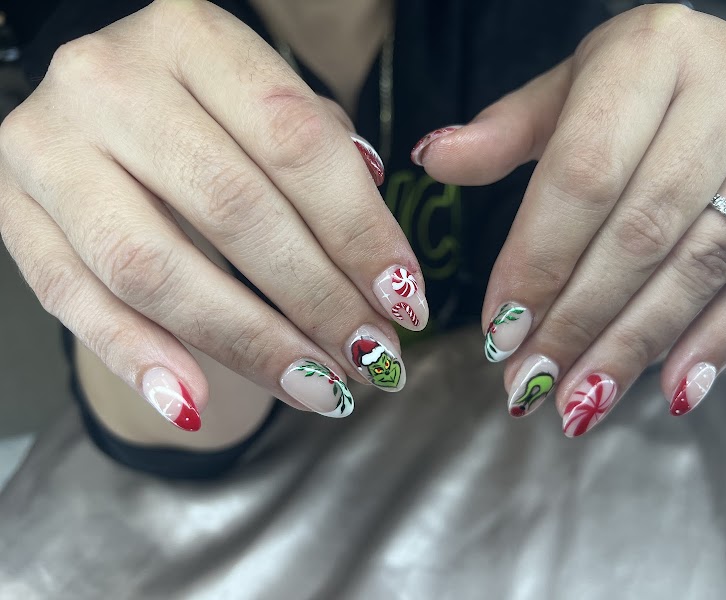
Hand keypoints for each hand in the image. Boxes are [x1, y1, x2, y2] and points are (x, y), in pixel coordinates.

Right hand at [0, 0, 425, 429]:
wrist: (101, 109)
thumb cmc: (207, 114)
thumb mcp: (267, 108)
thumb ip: (326, 165)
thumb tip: (382, 268)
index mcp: (192, 36)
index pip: (295, 142)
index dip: (360, 232)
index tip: (405, 301)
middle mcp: (111, 79)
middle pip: (232, 209)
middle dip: (316, 299)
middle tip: (372, 358)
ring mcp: (47, 144)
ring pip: (152, 266)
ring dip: (247, 344)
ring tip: (317, 389)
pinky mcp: (11, 209)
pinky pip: (73, 298)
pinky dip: (138, 358)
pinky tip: (196, 401)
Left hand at [413, 4, 725, 434]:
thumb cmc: (640, 83)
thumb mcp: (573, 86)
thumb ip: (506, 131)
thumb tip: (432, 159)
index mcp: (651, 51)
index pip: (583, 173)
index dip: (538, 260)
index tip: (500, 330)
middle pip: (642, 230)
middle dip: (579, 319)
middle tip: (530, 381)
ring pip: (703, 262)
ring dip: (637, 343)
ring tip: (581, 399)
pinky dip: (723, 337)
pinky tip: (676, 388)